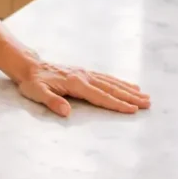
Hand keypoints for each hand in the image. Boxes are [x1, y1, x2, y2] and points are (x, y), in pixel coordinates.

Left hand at [15, 61, 150, 116]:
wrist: (29, 66)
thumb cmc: (32, 82)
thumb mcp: (37, 93)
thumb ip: (52, 102)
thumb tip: (66, 112)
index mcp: (75, 83)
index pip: (100, 96)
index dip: (117, 104)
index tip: (133, 110)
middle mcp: (84, 76)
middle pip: (111, 88)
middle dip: (130, 96)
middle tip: (148, 103)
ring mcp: (85, 73)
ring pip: (111, 81)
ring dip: (128, 89)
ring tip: (145, 95)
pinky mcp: (84, 72)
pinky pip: (106, 77)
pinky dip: (119, 82)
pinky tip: (129, 85)